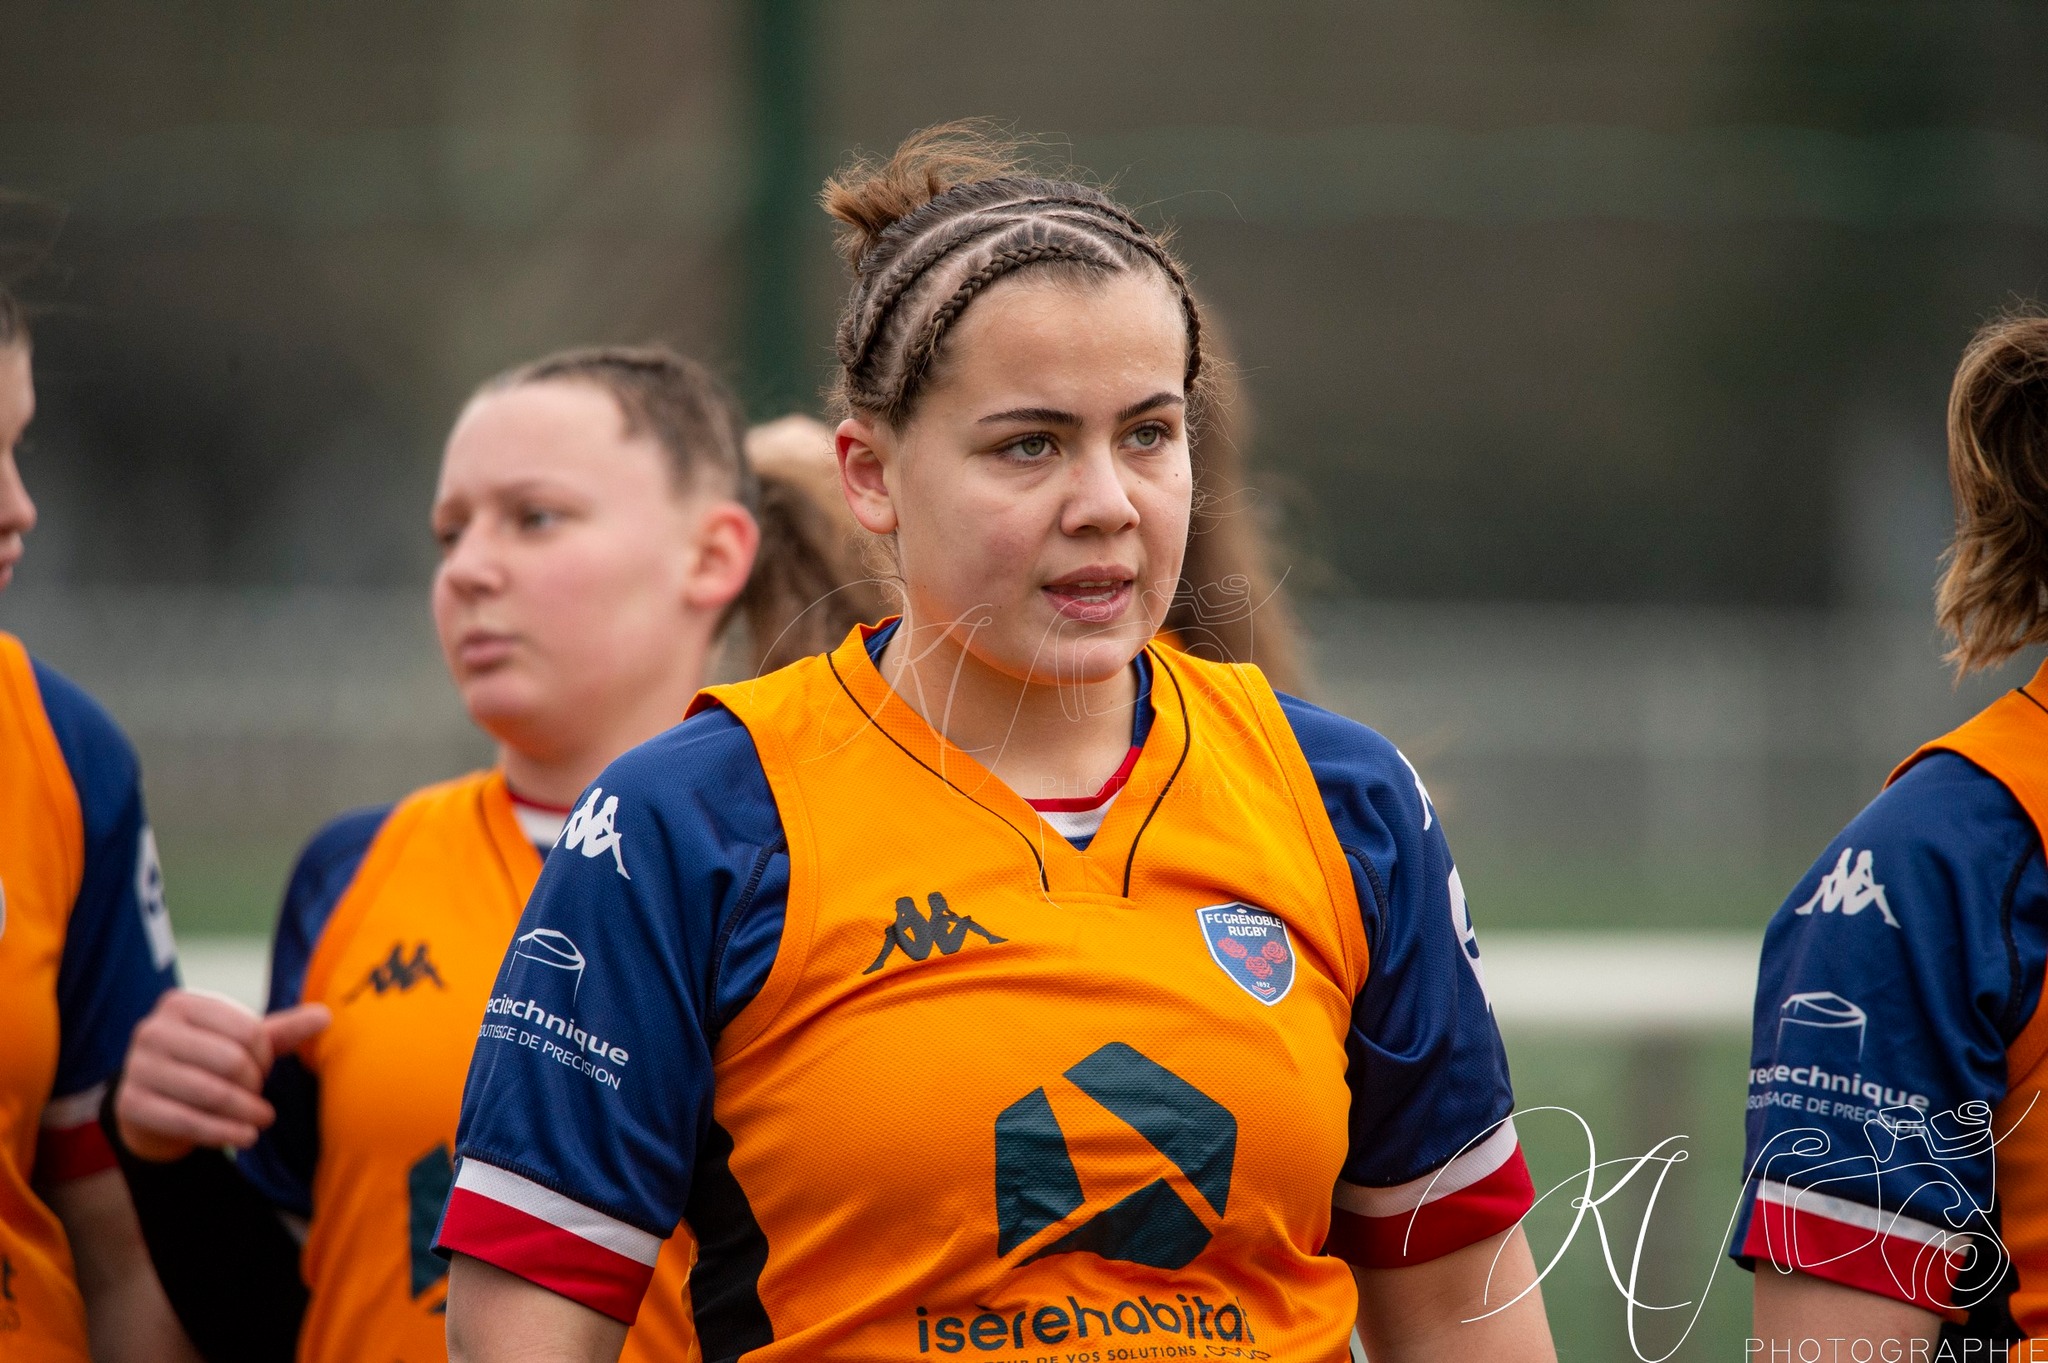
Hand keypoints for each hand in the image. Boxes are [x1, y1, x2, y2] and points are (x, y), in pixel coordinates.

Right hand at [115, 990, 329, 1161]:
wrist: (151, 1104)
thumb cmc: (204, 1064)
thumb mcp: (240, 1043)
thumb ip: (282, 1030)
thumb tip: (327, 1015)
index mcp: (180, 1003)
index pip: (247, 1029)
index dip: (266, 1056)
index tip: (265, 1069)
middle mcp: (152, 1030)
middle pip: (232, 1061)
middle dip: (255, 1085)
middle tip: (259, 1097)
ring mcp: (136, 1067)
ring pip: (211, 1094)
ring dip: (247, 1112)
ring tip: (262, 1119)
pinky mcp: (129, 1104)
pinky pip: (188, 1122)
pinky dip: (224, 1133)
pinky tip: (246, 1137)